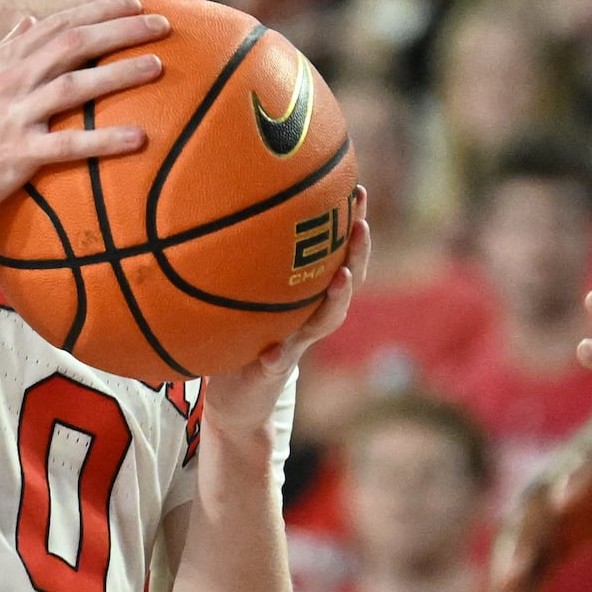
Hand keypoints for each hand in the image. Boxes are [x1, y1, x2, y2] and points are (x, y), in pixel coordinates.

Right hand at [0, 0, 166, 237]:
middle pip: (74, 43)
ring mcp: (11, 116)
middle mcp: (9, 82)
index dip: (100, 11)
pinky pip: (69, 145)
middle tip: (164, 26)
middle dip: (122, 30)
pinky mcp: (14, 154)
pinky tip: (140, 139)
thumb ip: (3, 53)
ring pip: (75, 84)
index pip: (58, 25)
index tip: (138, 4)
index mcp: (3, 65)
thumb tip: (29, 21)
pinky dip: (106, 140)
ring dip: (120, 73)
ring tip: (159, 67)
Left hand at [203, 216, 364, 445]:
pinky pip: (276, 365)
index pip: (336, 256)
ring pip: (323, 322)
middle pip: (345, 283)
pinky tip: (272, 353)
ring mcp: (293, 346)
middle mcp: (308, 319)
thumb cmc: (240, 338)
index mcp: (305, 297)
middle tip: (360, 225)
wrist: (238, 400)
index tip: (357, 191)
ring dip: (334, 300)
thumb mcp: (243, 295)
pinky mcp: (270, 374)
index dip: (351, 226)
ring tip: (341, 277)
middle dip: (357, 254)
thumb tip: (230, 202)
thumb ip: (246, 263)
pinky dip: (277, 357)